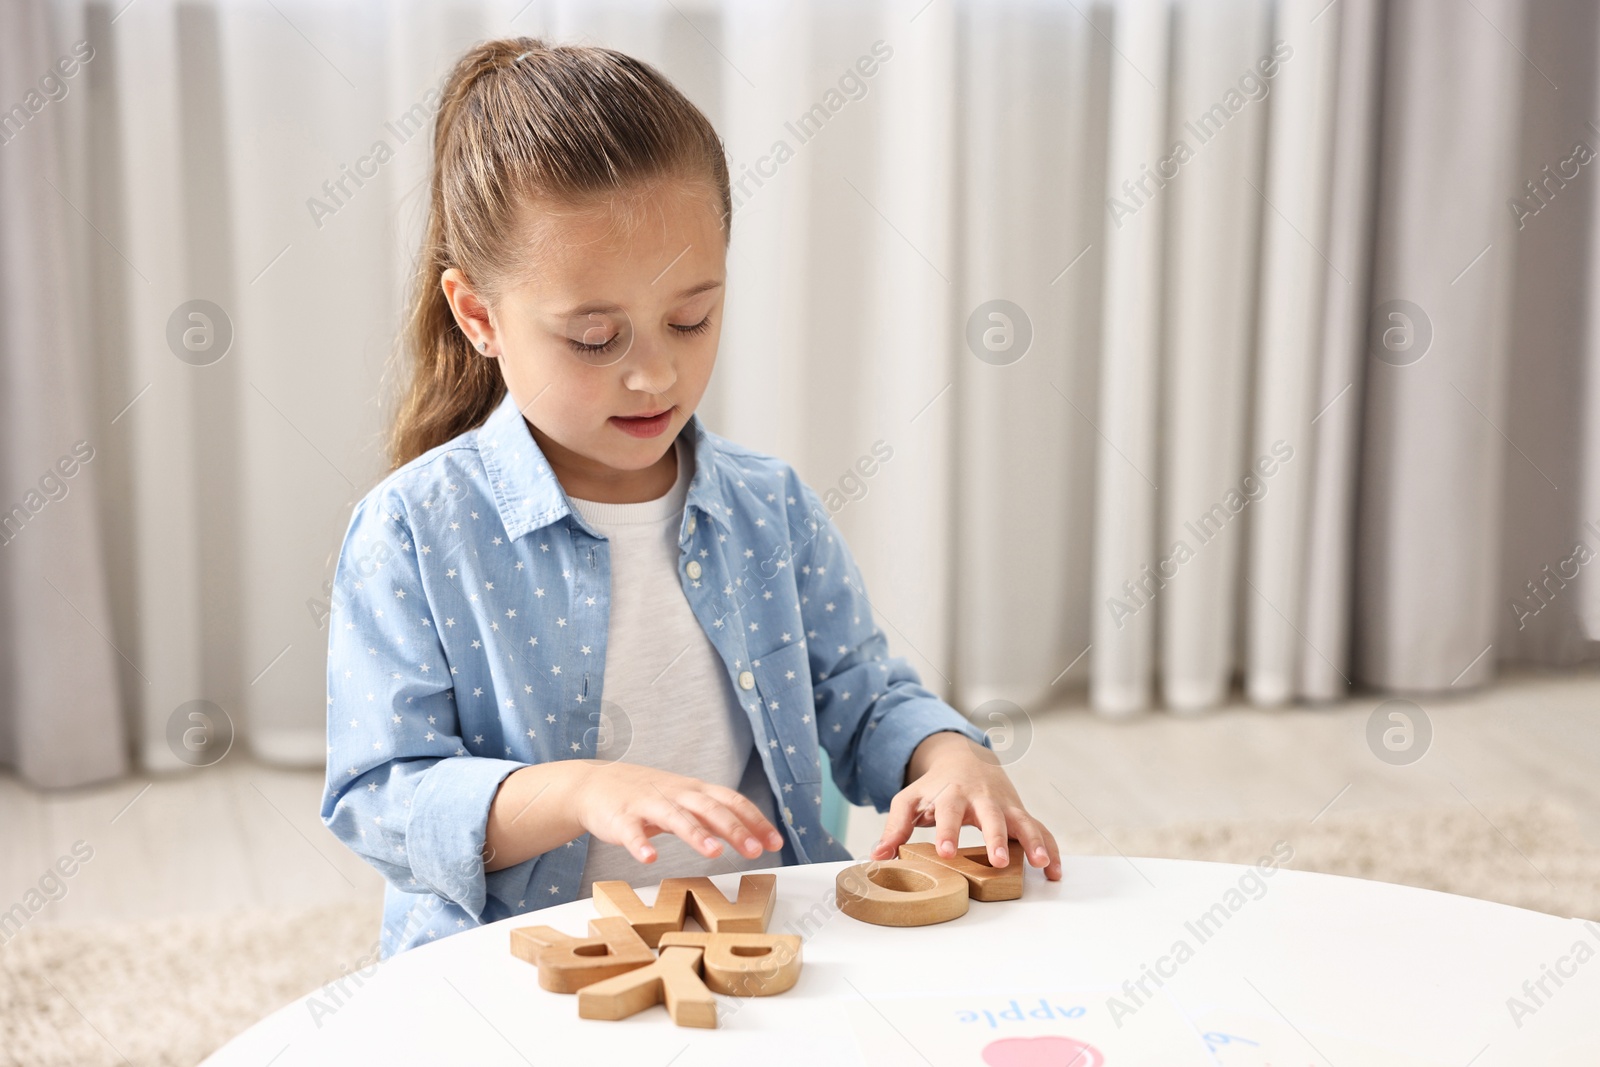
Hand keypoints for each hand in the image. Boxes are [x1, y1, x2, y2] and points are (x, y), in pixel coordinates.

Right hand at [574, 761, 786, 864]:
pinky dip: (640, 844)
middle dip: (734, 829)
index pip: (732, 801)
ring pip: (675, 818)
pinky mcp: (621, 818)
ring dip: (695, 834)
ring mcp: (647, 804)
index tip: (775, 842)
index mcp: (694, 791)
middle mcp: (675, 794)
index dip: (755, 820)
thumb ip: (712, 816)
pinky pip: (631, 832)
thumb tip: (749, 833)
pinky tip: (649, 858)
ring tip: (714, 853)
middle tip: (755, 850)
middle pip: (709, 808)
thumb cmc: (647, 795)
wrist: (594, 784)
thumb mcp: (683, 800)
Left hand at [869, 732, 1061, 879]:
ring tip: (1040, 865)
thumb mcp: (910, 800)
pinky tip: (1053, 870)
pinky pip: (1040, 829)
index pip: (948, 812)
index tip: (944, 853)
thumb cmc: (934, 786)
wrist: (965, 758)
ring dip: (1033, 842)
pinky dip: (1050, 848)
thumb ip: (896, 827)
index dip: (947, 832)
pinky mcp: (1019, 813)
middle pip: (991, 816)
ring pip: (1023, 821)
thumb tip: (878, 856)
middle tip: (999, 862)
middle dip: (996, 838)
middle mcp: (982, 797)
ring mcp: (1005, 805)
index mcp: (952, 793)